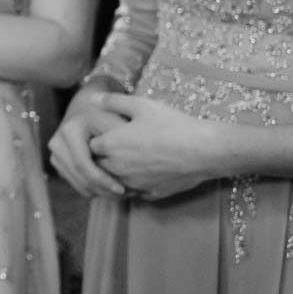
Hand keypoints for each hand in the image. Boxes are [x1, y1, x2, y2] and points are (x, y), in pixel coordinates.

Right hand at [49, 87, 129, 198]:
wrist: (87, 107)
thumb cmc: (107, 114)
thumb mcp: (114, 122)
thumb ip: (119, 143)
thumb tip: (128, 171)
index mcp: (69, 131)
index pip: (84, 165)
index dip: (103, 181)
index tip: (123, 190)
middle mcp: (57, 142)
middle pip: (79, 177)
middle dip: (103, 190)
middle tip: (126, 196)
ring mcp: (55, 153)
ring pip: (77, 183)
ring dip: (99, 192)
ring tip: (122, 194)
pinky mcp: (58, 161)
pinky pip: (76, 182)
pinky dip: (93, 189)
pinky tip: (110, 188)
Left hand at [87, 93, 219, 200]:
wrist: (204, 151)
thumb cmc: (172, 124)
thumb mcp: (141, 105)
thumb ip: (113, 101)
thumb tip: (91, 99)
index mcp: (110, 145)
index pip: (88, 146)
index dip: (95, 139)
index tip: (103, 133)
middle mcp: (117, 168)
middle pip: (97, 166)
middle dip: (100, 158)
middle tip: (112, 146)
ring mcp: (133, 184)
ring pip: (112, 182)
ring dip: (113, 174)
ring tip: (126, 160)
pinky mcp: (150, 194)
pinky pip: (132, 193)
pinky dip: (131, 186)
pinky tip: (141, 174)